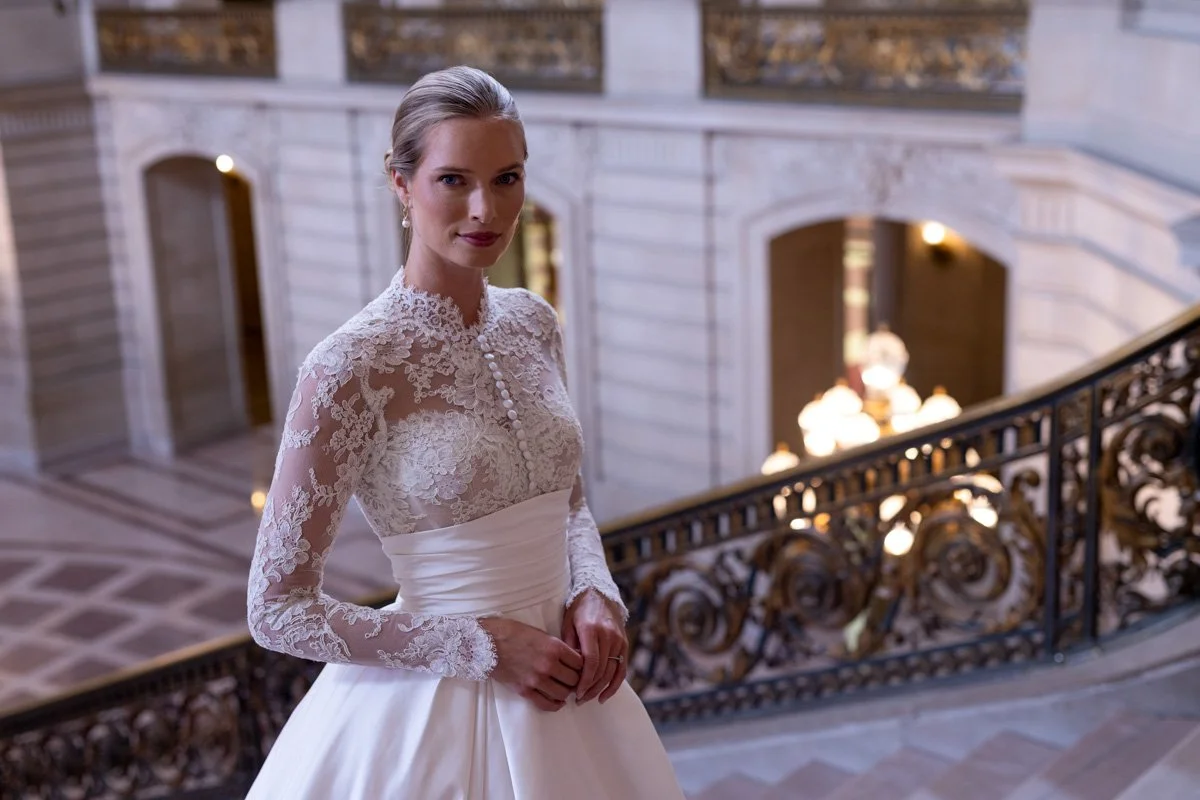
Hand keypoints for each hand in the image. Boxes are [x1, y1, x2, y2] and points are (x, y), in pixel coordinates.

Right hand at [480, 617, 582, 711]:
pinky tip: (557, 701)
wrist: (487, 642)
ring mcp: (536, 679)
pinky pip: (546, 704)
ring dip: (566, 692)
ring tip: (564, 688)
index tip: (580, 667)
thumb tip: (575, 658)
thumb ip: (558, 647)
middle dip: (576, 680)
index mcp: (554, 647)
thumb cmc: (514, 633)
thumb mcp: (541, 634)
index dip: (582, 666)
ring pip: (563, 693)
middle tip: (573, 679)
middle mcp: (548, 664)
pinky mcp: (524, 690)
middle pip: (574, 680)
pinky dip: (555, 705)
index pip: (581, 663)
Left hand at [562, 589, 626, 703]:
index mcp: (592, 630)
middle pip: (601, 669)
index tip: (576, 692)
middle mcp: (608, 635)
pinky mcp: (624, 643)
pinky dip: (615, 684)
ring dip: (601, 689)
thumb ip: (569, 646)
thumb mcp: (568, 623)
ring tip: (588, 699)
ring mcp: (618, 640)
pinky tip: (605, 696)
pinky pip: (622, 669)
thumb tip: (568, 670)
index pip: (590, 662)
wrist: (599, 593)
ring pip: (612, 671)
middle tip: (579, 699)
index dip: (584, 680)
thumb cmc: (579, 609)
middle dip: (590, 688)